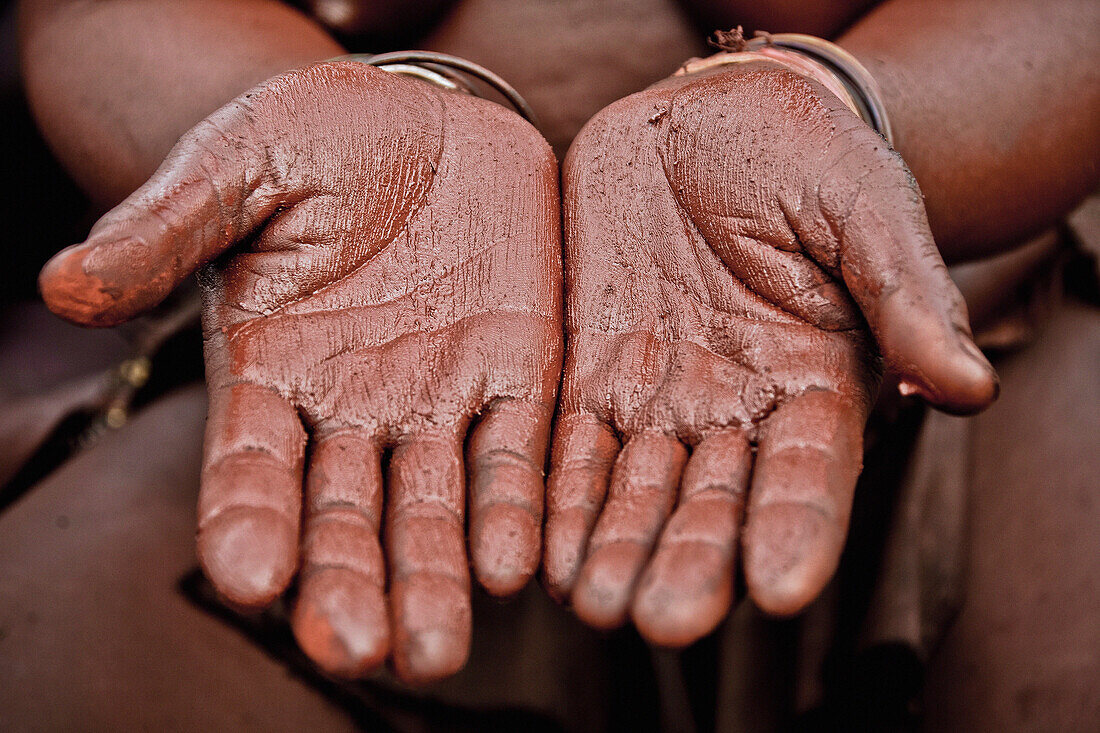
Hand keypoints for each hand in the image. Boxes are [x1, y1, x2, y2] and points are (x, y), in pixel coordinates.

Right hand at [39, 62, 561, 682]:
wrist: (422, 121)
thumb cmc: (312, 140)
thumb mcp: (235, 169)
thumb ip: (166, 231)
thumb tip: (63, 284)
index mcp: (270, 369)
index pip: (251, 465)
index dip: (246, 520)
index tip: (248, 579)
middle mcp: (352, 407)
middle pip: (344, 513)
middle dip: (348, 582)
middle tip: (355, 649)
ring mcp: (438, 397)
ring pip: (432, 507)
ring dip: (436, 578)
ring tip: (436, 647)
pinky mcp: (518, 371)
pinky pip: (517, 450)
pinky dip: (514, 506)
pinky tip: (515, 565)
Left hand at [544, 64, 996, 645]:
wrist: (712, 118)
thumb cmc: (805, 157)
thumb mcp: (864, 210)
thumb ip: (904, 294)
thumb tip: (969, 385)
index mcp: (814, 381)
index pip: (809, 472)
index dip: (797, 527)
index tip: (783, 587)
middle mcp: (734, 407)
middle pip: (711, 502)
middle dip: (688, 562)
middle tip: (663, 621)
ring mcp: (657, 393)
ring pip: (634, 488)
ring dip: (611, 548)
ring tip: (590, 605)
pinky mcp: (589, 366)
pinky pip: (568, 442)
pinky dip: (555, 497)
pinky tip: (538, 550)